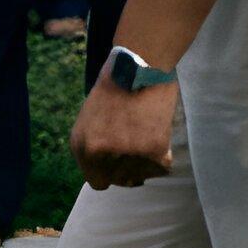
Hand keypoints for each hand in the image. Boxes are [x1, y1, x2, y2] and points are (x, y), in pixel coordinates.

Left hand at [68, 74, 177, 188]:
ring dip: (148, 162)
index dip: (111, 173)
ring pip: (143, 176)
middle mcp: (102, 153)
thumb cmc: (115, 89)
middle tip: (138, 147)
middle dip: (130, 168)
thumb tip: (109, 172)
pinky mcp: (154, 147)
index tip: (120, 163)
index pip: (98, 183)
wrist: (140, 65)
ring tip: (148, 138)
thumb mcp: (88, 121)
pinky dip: (164, 155)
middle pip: (122, 181)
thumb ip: (92, 149)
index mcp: (83, 147)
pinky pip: (162, 166)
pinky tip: (160, 137)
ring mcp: (128, 152)